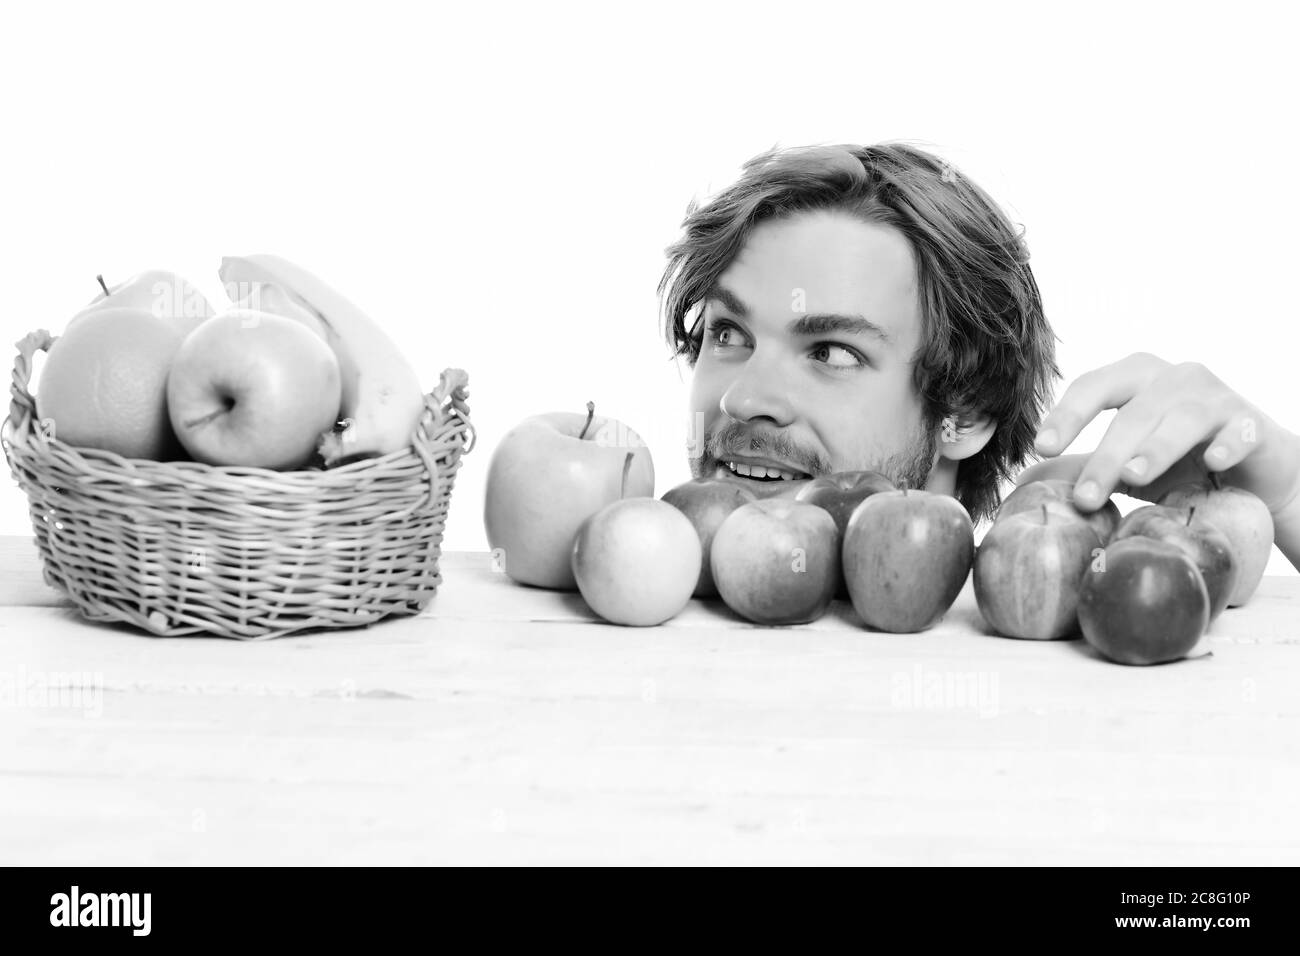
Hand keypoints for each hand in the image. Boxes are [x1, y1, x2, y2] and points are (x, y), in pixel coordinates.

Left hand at [1014, 352, 1299, 516]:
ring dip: (1156, 449)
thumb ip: (1079, 466)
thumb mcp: (1123, 462)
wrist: (1251, 472)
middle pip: (1133, 412)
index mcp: (1134, 378)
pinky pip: (1239, 431)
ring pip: (1182, 418)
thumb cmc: (1178, 460)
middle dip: (1106, 455)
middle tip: (1085, 497)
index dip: (1066, 415)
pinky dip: (1226, 444)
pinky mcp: (1252, 424)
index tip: (1043, 447)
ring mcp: (1216, 398)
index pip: (1092, 386)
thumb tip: (1025, 481)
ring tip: (1132, 478)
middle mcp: (1174, 378)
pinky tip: (1212, 463)